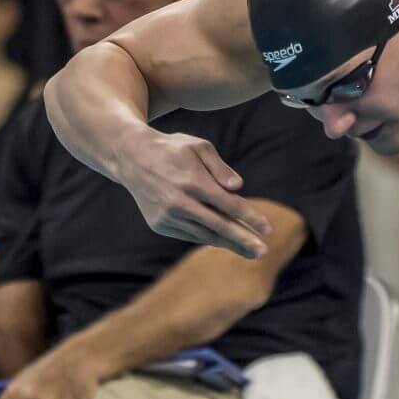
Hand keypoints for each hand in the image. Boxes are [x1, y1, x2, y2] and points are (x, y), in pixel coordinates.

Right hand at [116, 129, 271, 257]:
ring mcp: (167, 216)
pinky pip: (191, 234)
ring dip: (229, 243)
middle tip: (263, 252)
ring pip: (204, 234)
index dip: (250, 218)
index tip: (268, 229)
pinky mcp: (159, 225)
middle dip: (243, 240)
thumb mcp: (198, 147)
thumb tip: (239, 188)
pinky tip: (226, 241)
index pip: (228, 205)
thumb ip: (220, 168)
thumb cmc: (173, 150)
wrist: (131, 158)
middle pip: (218, 226)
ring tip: (250, 251)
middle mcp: (178, 202)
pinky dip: (209, 238)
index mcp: (192, 182)